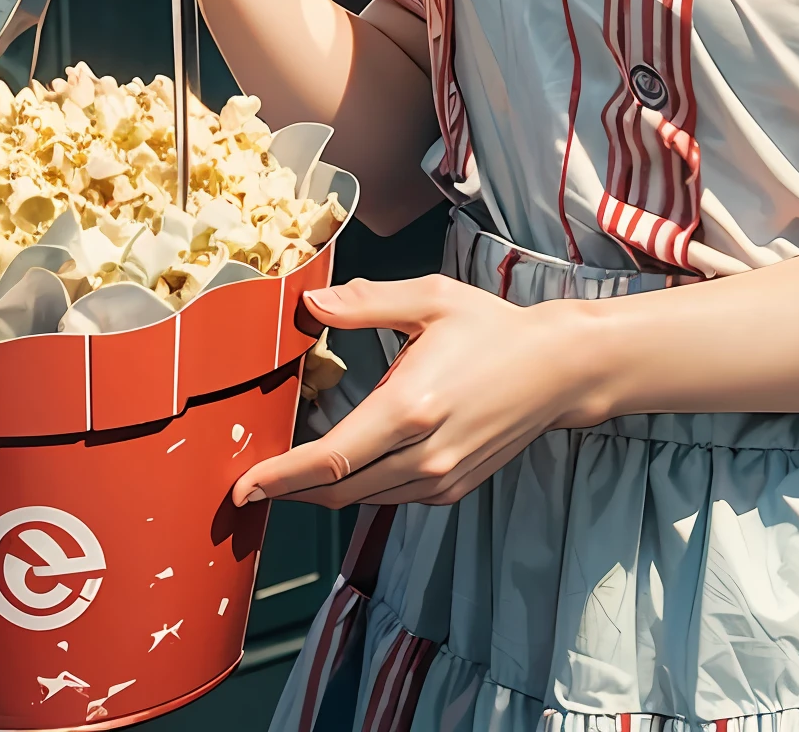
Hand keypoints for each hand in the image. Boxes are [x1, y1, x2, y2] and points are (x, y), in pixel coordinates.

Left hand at [232, 277, 599, 511]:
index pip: (329, 459)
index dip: (280, 477)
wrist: (556, 370)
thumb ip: (367, 304)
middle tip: (249, 484)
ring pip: (362, 498)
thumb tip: (312, 304)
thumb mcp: (431, 300)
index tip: (242, 487)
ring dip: (323, 489)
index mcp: (411, 406)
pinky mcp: (451, 488)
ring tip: (291, 471)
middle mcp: (424, 454)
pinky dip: (362, 485)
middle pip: (337, 489)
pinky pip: (391, 497)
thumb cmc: (493, 329)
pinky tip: (350, 461)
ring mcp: (440, 478)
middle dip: (289, 489)